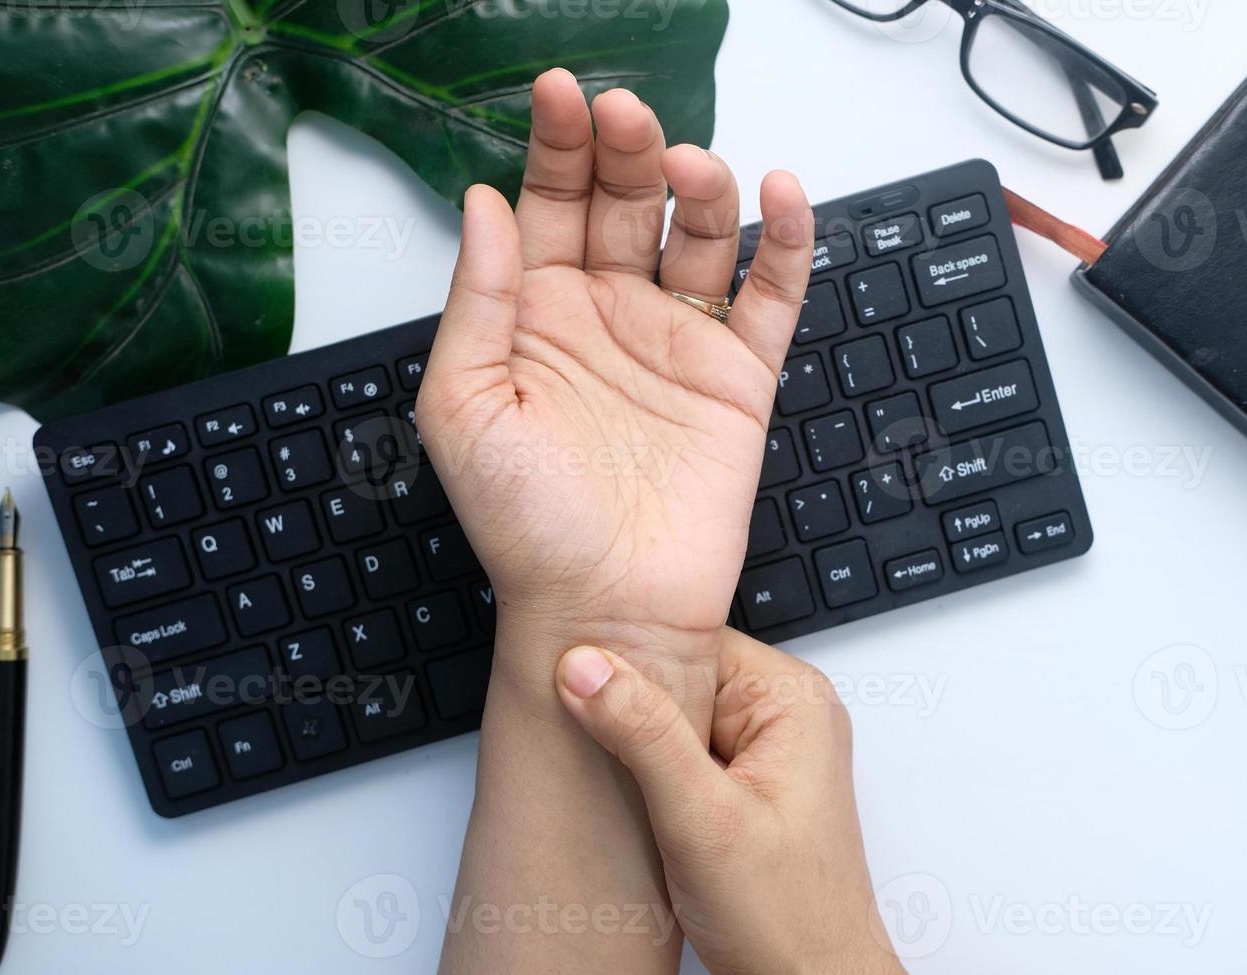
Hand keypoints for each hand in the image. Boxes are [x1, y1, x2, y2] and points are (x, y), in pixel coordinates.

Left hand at [416, 69, 814, 694]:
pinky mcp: (739, 377)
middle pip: (625, 203)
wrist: (604, 609)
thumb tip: (482, 203)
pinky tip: (780, 195)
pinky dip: (783, 244)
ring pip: (700, 235)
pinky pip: (770, 295)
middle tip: (625, 116)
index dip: (556, 143)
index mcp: (536, 315)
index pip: (548, 204)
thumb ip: (476, 303)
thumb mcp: (462, 411)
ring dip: (700, 187)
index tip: (562, 92)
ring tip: (688, 167)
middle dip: (626, 150)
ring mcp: (676, 342)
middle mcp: (608, 315)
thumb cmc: (524, 526)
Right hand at [553, 631, 910, 974]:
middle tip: (605, 751)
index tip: (581, 684)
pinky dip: (653, 775)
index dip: (632, 664)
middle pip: (679, 677)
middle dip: (634, 712)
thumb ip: (645, 736)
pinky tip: (643, 805)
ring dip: (641, 748)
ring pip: (674, 717)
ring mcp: (766, 751)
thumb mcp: (703, 820)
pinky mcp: (745, 785)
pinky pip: (682, 754)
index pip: (690, 640)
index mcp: (791, 699)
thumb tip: (589, 668)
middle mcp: (784, 716)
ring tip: (633, 788)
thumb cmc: (788, 917)